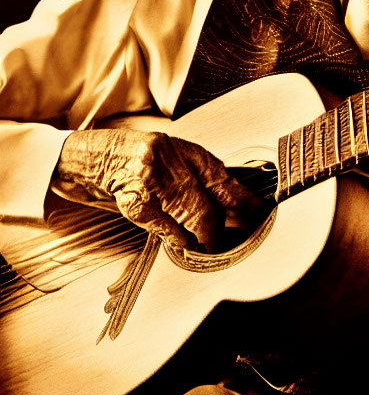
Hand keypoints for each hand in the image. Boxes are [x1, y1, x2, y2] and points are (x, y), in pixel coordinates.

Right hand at [55, 129, 262, 251]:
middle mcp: (170, 158)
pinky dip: (175, 237)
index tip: (260, 213)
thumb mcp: (168, 161)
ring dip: (203, 235)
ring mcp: (150, 175)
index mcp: (184, 149)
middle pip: (209, 199)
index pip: (223, 177)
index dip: (244, 200)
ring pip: (190, 212)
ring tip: (210, 245)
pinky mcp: (130, 195)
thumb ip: (195, 180)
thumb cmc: (128, 161)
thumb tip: (228, 208)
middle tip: (235, 238)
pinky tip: (183, 244)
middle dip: (225, 225)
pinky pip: (161, 222)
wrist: (82, 156)